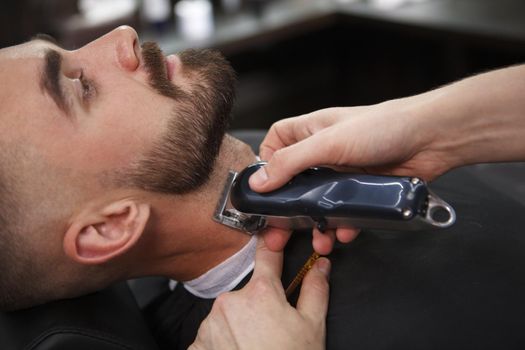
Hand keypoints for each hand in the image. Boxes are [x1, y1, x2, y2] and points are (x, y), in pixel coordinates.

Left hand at [189, 238, 330, 349]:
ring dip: (238, 324)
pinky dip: (223, 342)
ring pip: (228, 314)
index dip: (272, 246)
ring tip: (255, 346)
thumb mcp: (312, 326)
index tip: (273, 240)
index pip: (266, 256)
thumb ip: (315, 289)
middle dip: (257, 305)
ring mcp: (210, 324)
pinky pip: (212, 335)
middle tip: (271, 329)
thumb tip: (321, 266)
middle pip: (247, 292)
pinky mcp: (197, 345)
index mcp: (260, 292)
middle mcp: (229, 302)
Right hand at [250, 65, 524, 253]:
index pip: (277, 143)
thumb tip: (257, 183)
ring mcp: (344, 172)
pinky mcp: (363, 190)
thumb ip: (290, 163)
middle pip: (294, 180)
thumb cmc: (381, 128)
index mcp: (311, 131)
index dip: (267, 163)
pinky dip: (342, 226)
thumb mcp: (328, 144)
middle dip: (286, 208)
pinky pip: (345, 212)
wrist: (433, 138)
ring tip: (316, 241)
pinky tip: (342, 235)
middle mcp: (324, 152)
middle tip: (276, 232)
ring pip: (319, 201)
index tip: (262, 188)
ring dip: (315, 223)